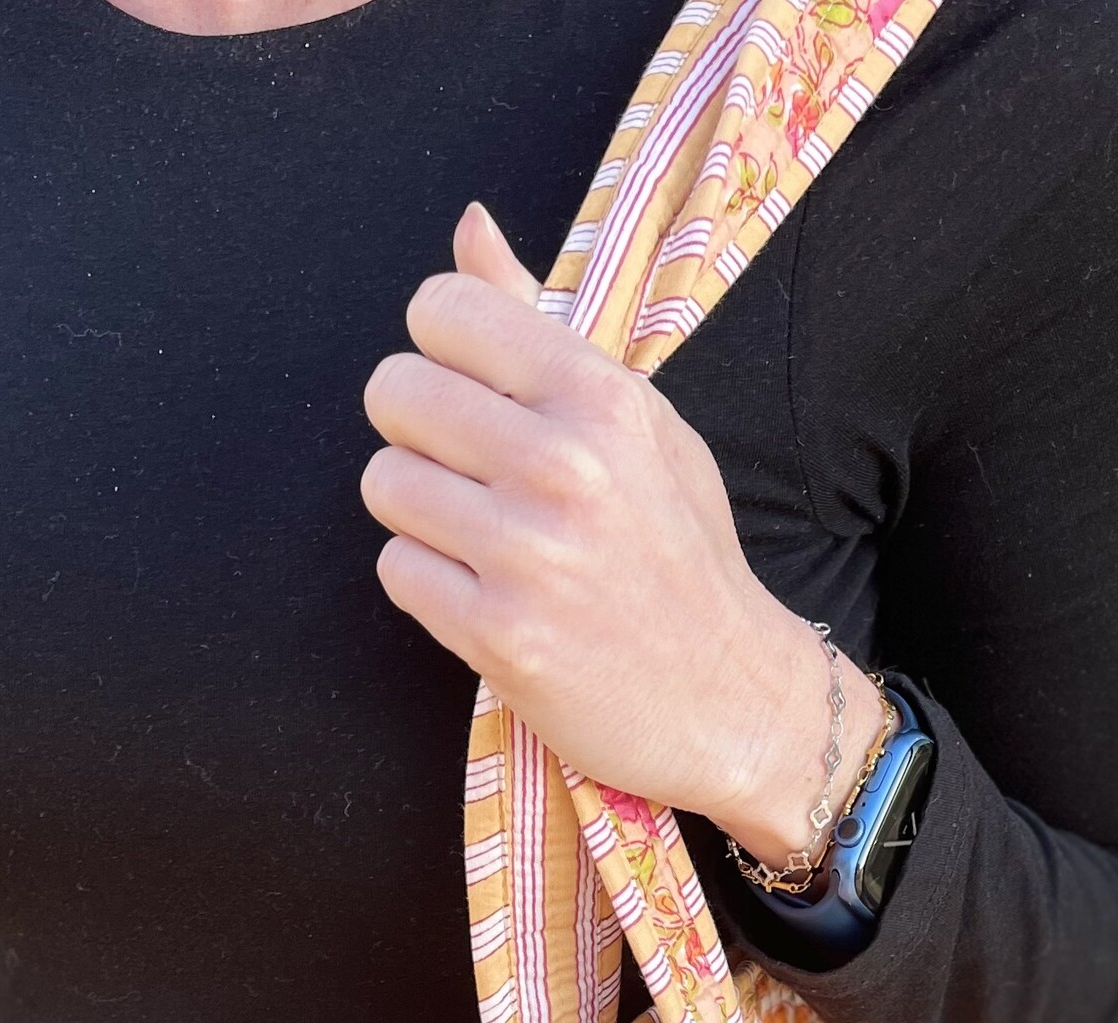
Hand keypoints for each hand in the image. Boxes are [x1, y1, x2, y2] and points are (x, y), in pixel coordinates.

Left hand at [360, 204, 883, 868]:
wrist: (731, 699)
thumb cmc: (680, 555)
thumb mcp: (640, 425)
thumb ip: (542, 327)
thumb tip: (468, 227)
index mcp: (602, 398)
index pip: (441, 309)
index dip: (441, 352)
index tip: (475, 397)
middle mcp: (563, 466)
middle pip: (394, 392)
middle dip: (419, 433)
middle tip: (475, 478)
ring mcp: (527, 554)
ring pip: (386, 485)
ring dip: (420, 516)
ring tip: (485, 543)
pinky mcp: (498, 634)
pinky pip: (397, 570)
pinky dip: (428, 585)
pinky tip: (486, 597)